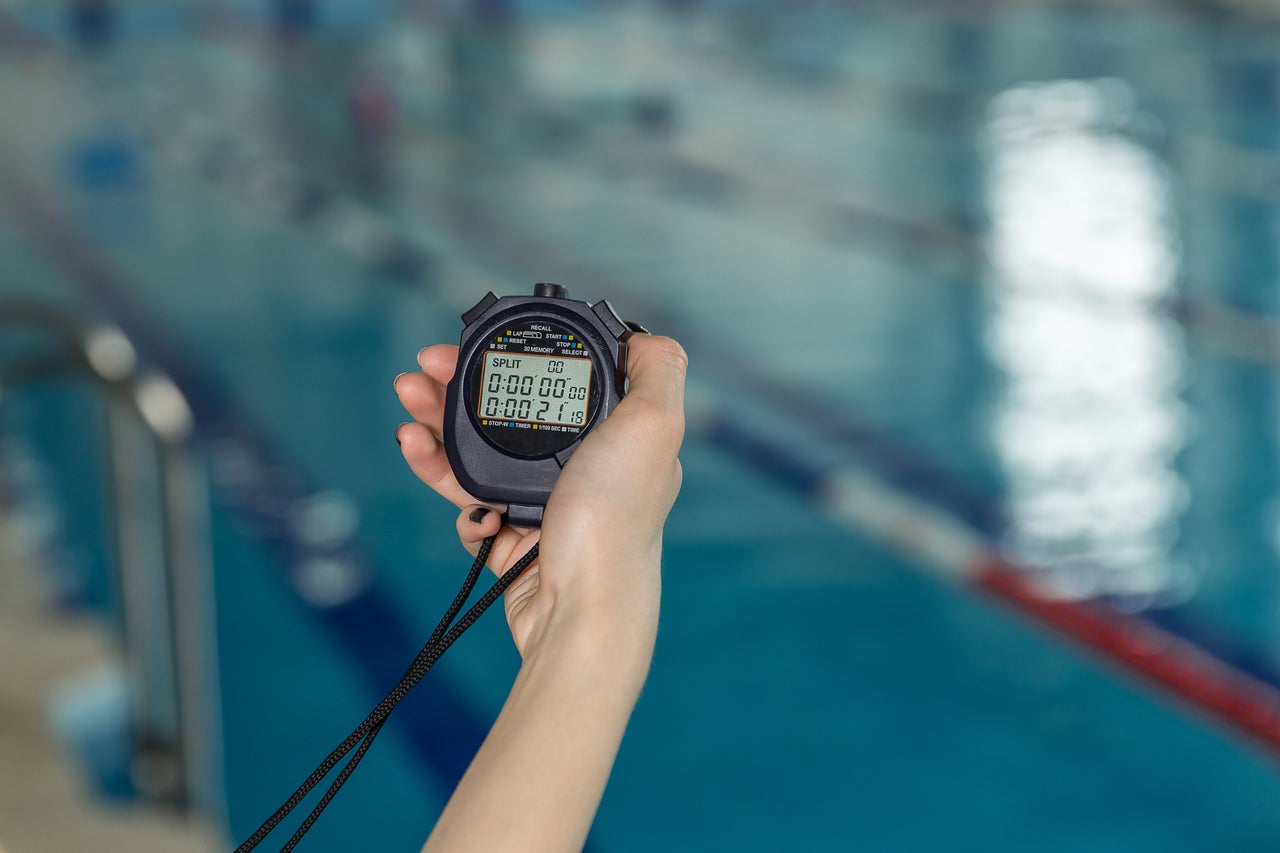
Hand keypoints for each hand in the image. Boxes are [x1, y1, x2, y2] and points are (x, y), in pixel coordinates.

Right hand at [394, 333, 686, 658]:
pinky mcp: (509, 537)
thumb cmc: (615, 519)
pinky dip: (441, 477)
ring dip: (435, 426)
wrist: (579, 606)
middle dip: (457, 389)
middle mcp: (580, 468)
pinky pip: (466, 498)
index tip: (474, 342)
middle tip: (420, 374)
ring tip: (406, 411)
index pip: (555, 381)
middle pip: (506, 413)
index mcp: (613, 437)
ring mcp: (542, 503)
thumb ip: (658, 371)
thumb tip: (644, 336)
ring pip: (477, 452)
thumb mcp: (655, 428)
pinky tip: (428, 462)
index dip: (513, 356)